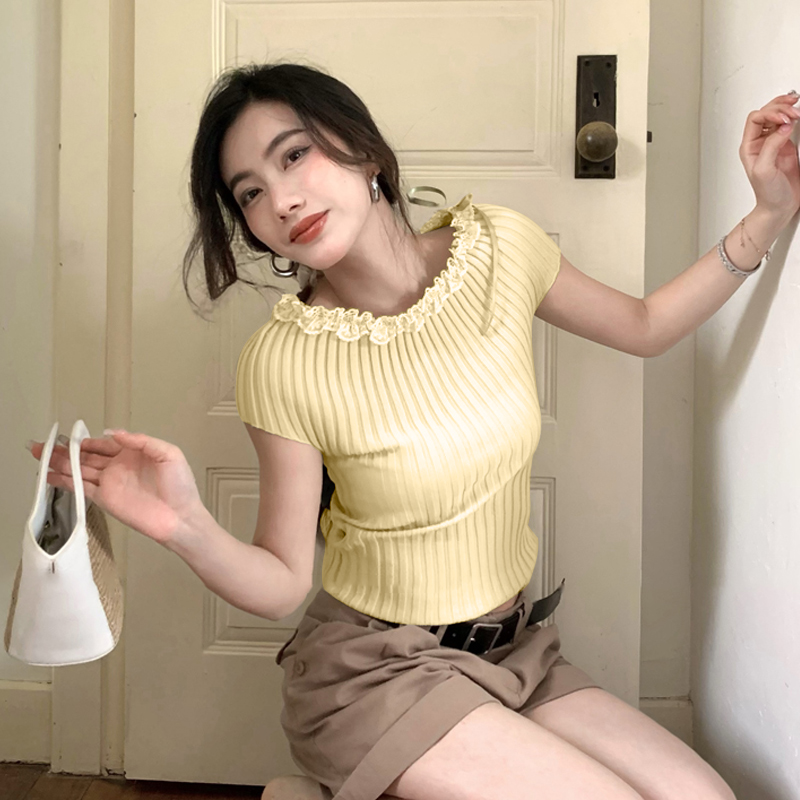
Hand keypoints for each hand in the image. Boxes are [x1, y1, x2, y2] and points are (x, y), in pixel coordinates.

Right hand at [27, 430, 203, 547]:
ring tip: (39, 457)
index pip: (104, 444)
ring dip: (60, 464)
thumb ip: (141, 441)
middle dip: (64, 451)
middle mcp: (118, 467)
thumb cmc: (180, 486)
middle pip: (86, 457)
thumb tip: (113, 433)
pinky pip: (82, 488)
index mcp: (133, 454)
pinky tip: (51, 476)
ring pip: (79, 471)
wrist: (180, 518)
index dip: (86, 440)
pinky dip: (66, 482)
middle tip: (41, 445)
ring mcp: (110, 484)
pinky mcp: (105, 500)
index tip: (69, 436)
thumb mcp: (168, 454)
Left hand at [740, 92, 799, 219]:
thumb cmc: (768, 194)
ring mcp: (774, 143)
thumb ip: (771, 146)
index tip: (785, 118)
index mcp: (749, 147)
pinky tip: (799, 116)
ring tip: (797, 110)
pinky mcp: (787, 146)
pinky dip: (794, 118)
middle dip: (780, 108)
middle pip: (767, 114)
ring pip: (778, 117)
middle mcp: (760, 143)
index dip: (770, 113)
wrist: (779, 206)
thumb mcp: (764, 170)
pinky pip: (789, 126)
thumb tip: (783, 127)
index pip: (756, 119)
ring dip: (787, 109)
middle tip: (794, 112)